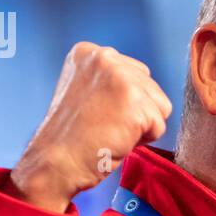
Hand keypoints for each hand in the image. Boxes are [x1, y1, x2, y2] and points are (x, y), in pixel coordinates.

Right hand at [10, 43, 173, 211]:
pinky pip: (160, 126)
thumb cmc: (70, 136)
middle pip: (151, 88)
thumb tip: (143, 87)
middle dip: (136, 112)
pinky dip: (143, 140)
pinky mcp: (135, 101)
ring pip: (160, 106)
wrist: (55, 162)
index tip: (97, 113)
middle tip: (104, 125)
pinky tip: (117, 140)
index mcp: (89, 52)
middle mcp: (105, 57)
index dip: (124, 102)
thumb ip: (109, 81)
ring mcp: (121, 77)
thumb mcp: (83, 90)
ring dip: (142, 126)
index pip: (136, 74)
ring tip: (111, 131)